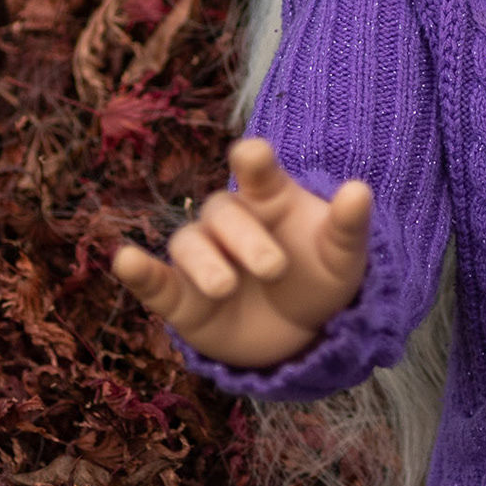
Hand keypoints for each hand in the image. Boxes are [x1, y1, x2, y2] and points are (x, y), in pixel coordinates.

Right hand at [110, 138, 372, 369]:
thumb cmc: (321, 276)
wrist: (301, 332)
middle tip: (276, 268)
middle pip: (223, 212)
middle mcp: (232, 221)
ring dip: (204, 262)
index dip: (252, 159)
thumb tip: (360, 190)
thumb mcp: (343, 255)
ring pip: (188, 243)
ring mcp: (204, 258)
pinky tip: (125, 260)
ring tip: (226, 287)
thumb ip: (349, 225)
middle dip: (245, 237)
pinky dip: (138, 271)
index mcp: (270, 198)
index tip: (251, 153)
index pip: (257, 169)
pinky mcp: (182, 298)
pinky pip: (154, 281)